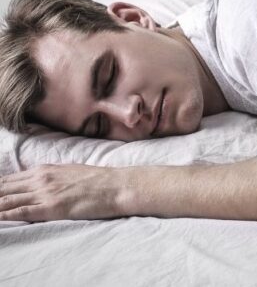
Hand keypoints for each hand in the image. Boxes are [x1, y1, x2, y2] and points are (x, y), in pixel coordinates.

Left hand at [0, 164, 125, 221]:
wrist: (117, 186)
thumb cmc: (98, 180)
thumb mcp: (70, 172)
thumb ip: (51, 177)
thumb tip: (39, 183)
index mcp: (44, 170)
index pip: (8, 180)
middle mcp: (40, 179)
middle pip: (3, 189)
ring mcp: (45, 193)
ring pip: (7, 200)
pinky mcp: (51, 207)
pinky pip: (21, 212)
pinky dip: (5, 215)